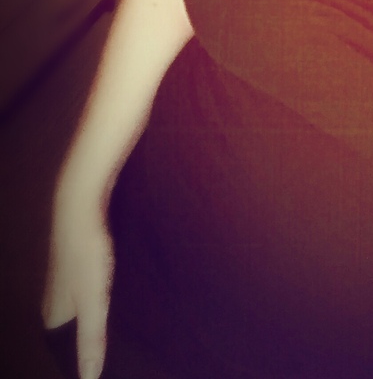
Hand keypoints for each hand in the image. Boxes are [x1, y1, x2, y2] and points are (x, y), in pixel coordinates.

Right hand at [42, 209, 113, 378]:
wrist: (81, 203)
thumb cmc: (86, 252)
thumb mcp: (92, 300)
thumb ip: (91, 339)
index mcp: (53, 317)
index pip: (66, 353)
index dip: (83, 364)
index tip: (110, 372)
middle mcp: (54, 302)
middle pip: (74, 334)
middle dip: (93, 345)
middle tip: (125, 356)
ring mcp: (66, 282)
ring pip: (83, 313)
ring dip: (101, 323)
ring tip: (127, 334)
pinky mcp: (80, 265)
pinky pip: (91, 293)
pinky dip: (104, 302)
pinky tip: (122, 302)